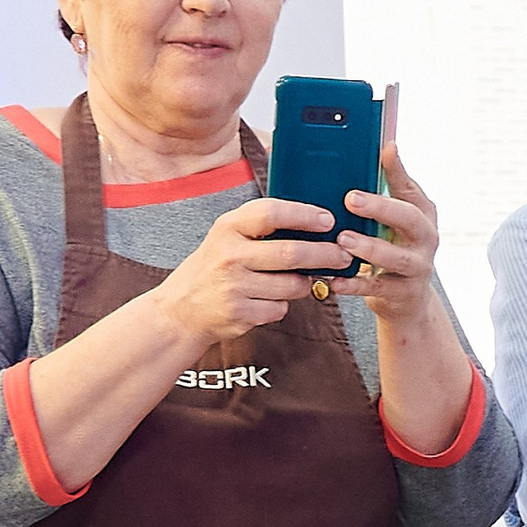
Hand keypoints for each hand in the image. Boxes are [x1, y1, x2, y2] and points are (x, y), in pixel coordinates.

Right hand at [146, 198, 349, 355]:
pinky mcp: (239, 314)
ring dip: (304, 284)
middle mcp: (229, 255)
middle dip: (325, 255)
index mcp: (228, 227)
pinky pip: (280, 309)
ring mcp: (233, 286)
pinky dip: (282, 305)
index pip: (271, 213)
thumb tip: (317, 220)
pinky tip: (267, 299)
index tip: (328, 220)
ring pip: (292, 285)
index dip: (304, 215)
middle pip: (291, 253)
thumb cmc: (216, 265)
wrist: (182, 308)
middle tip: (343, 255)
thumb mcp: (228, 236)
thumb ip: (262, 225)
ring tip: (301, 280)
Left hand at [332, 147, 443, 332]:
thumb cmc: (395, 248)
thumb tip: (379, 149)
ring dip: (368, 247)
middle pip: (410, 219)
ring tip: (342, 240)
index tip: (385, 149)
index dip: (399, 169)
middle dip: (381, 208)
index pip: (412, 188)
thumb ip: (386, 189)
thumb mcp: (395, 219)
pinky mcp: (404, 293)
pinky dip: (356, 284)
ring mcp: (418, 267)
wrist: (408, 299)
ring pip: (396, 257)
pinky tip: (336, 280)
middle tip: (351, 199)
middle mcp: (426, 238)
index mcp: (422, 214)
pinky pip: (379, 287)